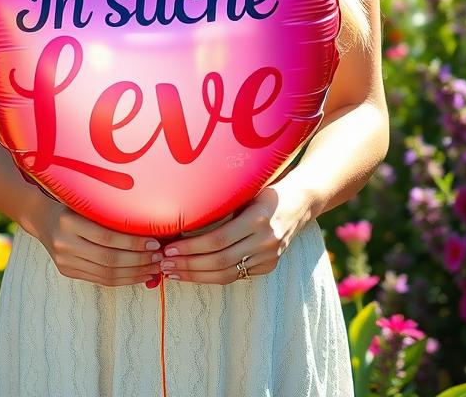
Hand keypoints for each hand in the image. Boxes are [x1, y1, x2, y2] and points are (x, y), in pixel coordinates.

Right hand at [28, 194, 164, 287]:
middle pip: (108, 259)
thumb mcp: (84, 200)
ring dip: (134, 273)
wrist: (41, 216)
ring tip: (154, 268)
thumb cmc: (70, 203)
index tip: (154, 241)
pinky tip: (139, 275)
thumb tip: (147, 221)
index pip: (107, 237)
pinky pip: (100, 279)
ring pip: (106, 274)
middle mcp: (64, 243)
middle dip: (138, 260)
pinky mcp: (67, 272)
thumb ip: (108, 211)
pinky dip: (122, 279)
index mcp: (68, 221)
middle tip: (159, 257)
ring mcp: (64, 261)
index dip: (133, 243)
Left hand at [153, 180, 310, 285]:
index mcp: (258, 218)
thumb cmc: (265, 188)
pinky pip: (237, 275)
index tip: (169, 247)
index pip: (218, 240)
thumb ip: (221, 205)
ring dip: (196, 276)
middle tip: (163, 264)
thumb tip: (180, 215)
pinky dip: (213, 276)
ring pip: (227, 274)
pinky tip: (194, 273)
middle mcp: (266, 240)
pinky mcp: (269, 265)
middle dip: (188, 264)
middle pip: (219, 261)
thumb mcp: (245, 191)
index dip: (191, 247)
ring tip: (172, 273)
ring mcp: (270, 256)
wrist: (301, 201)